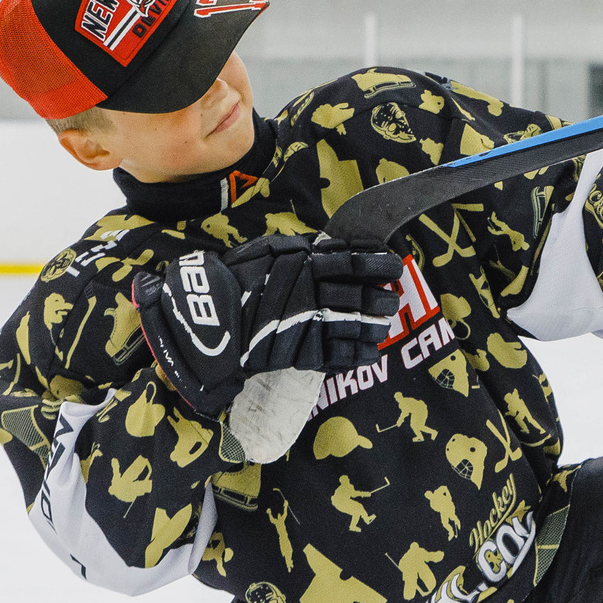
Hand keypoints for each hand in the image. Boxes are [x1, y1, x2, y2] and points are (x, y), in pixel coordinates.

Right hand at [134, 238, 400, 416]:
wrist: (207, 318)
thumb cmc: (235, 279)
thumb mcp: (266, 252)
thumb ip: (299, 251)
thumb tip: (328, 247)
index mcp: (305, 264)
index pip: (352, 261)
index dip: (377, 264)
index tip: (395, 264)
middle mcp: (312, 292)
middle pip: (359, 294)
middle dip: (381, 298)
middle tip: (392, 299)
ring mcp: (309, 323)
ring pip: (354, 324)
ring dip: (374, 326)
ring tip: (385, 326)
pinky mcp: (301, 352)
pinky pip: (338, 355)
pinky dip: (358, 355)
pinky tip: (371, 354)